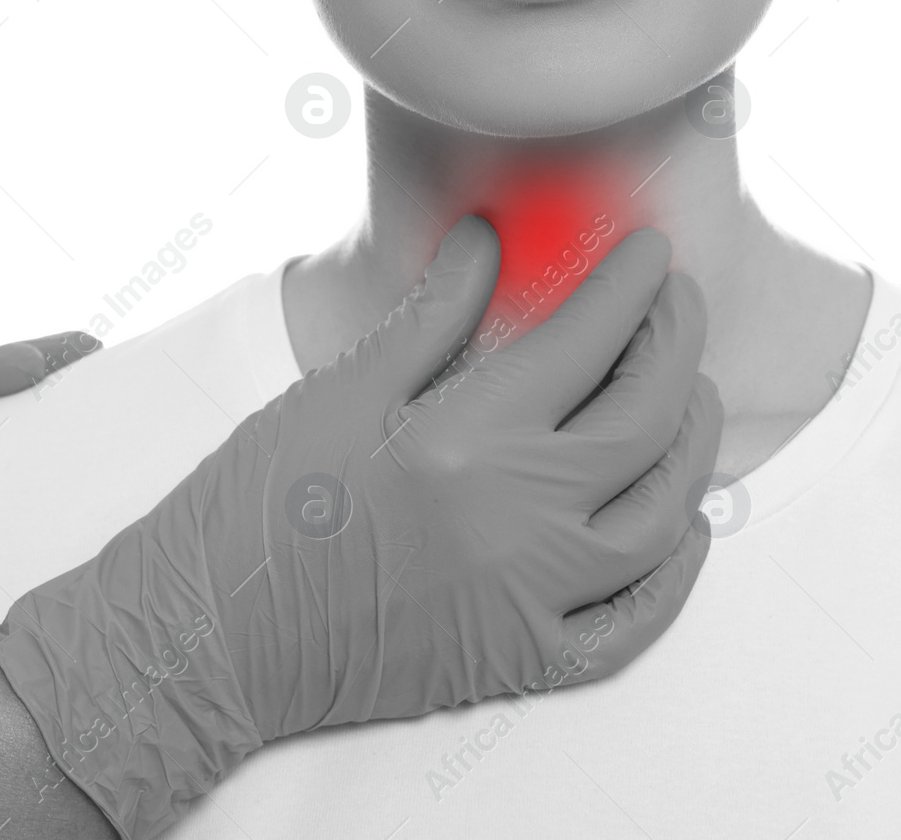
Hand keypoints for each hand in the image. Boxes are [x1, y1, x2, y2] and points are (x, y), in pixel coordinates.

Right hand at [0, 216, 721, 839]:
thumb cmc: (258, 507)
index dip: (630, 287)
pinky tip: (686, 529)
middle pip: (644, 419)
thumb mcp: (339, 391)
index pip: (585, 341)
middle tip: (678, 303)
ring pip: (660, 517)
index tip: (650, 252)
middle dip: (677, 346)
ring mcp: (529, 599)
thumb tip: (487, 240)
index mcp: (467, 439)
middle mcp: (517, 521)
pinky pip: (632, 626)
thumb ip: (433, 316)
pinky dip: (674, 578)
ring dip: (693, 448)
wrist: (208, 640)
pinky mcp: (521, 659)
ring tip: (691, 397)